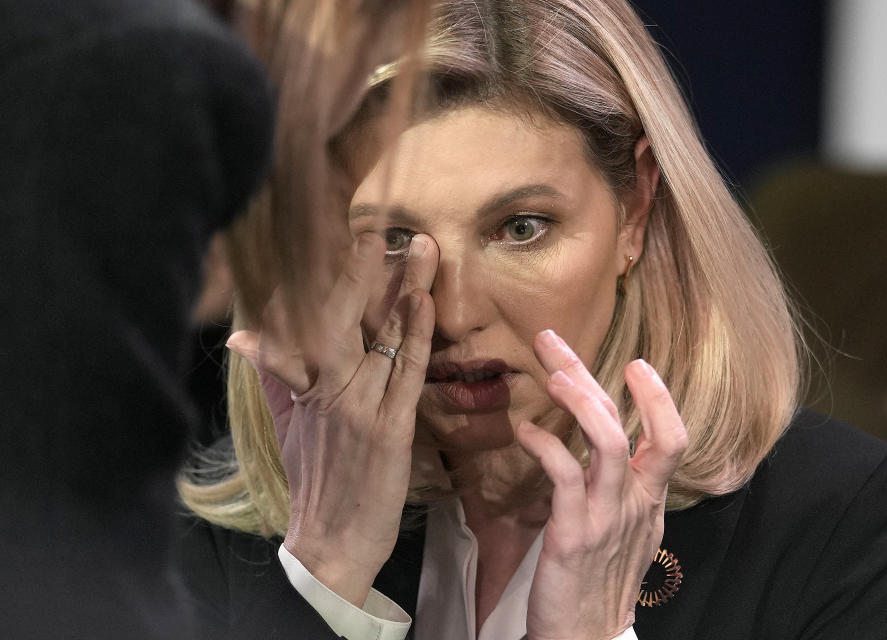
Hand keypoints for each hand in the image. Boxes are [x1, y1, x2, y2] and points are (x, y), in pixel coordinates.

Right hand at [227, 232, 438, 605]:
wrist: (330, 542)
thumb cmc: (312, 482)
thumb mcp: (286, 426)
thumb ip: (274, 376)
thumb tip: (247, 336)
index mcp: (305, 383)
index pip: (316, 318)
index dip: (335, 279)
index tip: (351, 239)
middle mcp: (328, 386)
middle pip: (347, 317)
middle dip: (365, 270)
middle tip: (382, 228)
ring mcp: (360, 405)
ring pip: (382, 337)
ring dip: (405, 290)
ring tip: (422, 249)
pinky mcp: (390, 427)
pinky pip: (405, 373)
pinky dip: (415, 336)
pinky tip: (425, 304)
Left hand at [517, 329, 687, 639]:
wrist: (587, 636)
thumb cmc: (601, 580)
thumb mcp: (629, 530)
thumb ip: (627, 486)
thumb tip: (614, 443)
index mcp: (650, 498)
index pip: (673, 437)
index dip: (660, 397)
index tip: (636, 362)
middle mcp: (635, 502)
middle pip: (626, 424)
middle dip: (589, 374)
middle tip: (552, 340)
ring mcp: (607, 517)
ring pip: (607, 442)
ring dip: (578, 401)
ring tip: (550, 374)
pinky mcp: (574, 533)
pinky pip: (566, 477)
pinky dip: (546, 445)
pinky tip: (525, 431)